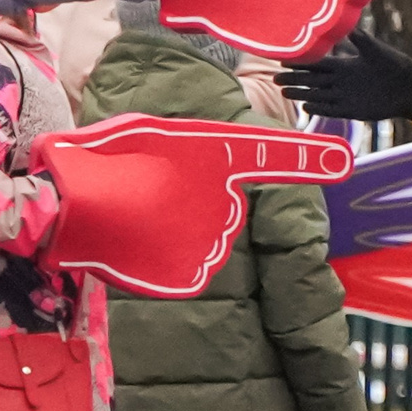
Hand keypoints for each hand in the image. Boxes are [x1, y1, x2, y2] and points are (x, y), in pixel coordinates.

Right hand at [31, 115, 352, 297]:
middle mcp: (223, 199)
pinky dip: (169, 260)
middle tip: (152, 194)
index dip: (309, 157)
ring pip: (206, 237)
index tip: (343, 157)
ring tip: (140, 219)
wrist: (69, 208)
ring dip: (180, 231)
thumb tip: (196, 165)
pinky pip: (189, 265)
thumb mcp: (143, 137)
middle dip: (194, 203)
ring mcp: (211, 240)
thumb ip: (180, 152)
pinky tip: (141, 245)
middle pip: (223, 206)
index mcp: (212, 156)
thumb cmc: (100, 163)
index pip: (271, 154)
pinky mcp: (193, 272)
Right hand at [275, 31, 411, 122]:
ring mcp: (345, 96)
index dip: (301, 61)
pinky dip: (318, 109)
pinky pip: (330, 110)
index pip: (317, 63)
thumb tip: (349, 27)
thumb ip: (363, 41)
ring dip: (301, 93)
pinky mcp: (351, 110)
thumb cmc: (396, 66)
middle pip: (312, 79)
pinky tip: (305, 108)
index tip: (283, 58)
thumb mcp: (378, 52)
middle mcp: (341, 80)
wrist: (409, 89)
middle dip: (294, 78)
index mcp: (345, 65)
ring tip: (283, 92)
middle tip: (274, 77)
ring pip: (317, 95)